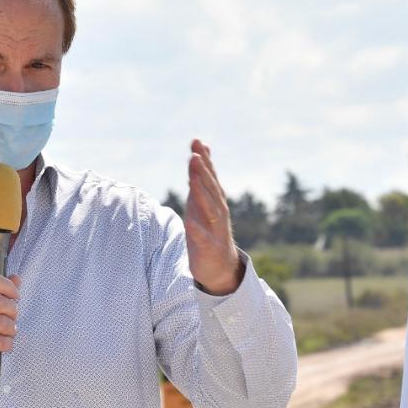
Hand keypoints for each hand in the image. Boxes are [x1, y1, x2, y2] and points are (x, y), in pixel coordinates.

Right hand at [0, 273, 20, 394]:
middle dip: (13, 310)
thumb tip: (15, 278)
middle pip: (0, 302)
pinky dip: (7, 343)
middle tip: (12, 317)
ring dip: (11, 329)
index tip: (15, 294)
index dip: (7, 285)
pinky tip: (4, 344)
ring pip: (2, 323)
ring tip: (9, 332)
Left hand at [185, 139, 242, 294]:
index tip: (196, 142)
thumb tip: (200, 149)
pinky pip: (202, 238)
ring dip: (202, 194)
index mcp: (215, 200)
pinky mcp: (209, 247)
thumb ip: (201, 176)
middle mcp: (218, 212)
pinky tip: (188, 223)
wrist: (219, 265)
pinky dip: (196, 230)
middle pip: (211, 189)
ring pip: (210, 209)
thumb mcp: (202, 200)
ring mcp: (215, 229)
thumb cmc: (208, 229)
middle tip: (195, 156)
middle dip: (204, 173)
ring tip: (193, 181)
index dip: (204, 160)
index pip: (209, 176)